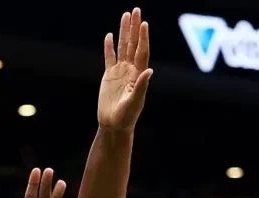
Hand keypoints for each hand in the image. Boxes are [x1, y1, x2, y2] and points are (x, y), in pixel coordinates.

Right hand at [98, 8, 152, 130]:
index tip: (144, 23)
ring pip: (122, 47)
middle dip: (134, 27)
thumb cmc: (127, 117)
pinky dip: (109, 47)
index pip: (142, 51)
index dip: (143, 38)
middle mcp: (131, 70)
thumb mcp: (135, 102)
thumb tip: (149, 71)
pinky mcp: (109, 76)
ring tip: (125, 16)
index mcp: (139, 74)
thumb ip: (141, 86)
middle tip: (136, 10)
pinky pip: (109, 58)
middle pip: (133, 44)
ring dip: (124, 32)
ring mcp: (120, 72)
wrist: (114, 125)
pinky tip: (110, 36)